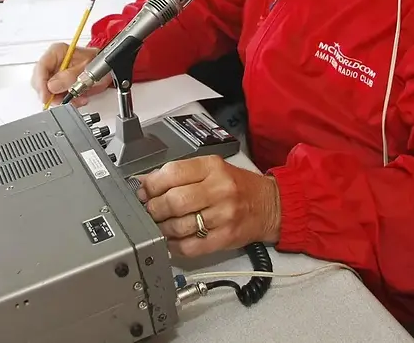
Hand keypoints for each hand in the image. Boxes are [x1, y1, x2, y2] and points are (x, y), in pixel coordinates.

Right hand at [30, 43, 110, 105]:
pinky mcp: (59, 84)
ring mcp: (55, 74)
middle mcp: (54, 62)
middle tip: (63, 99)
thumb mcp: (86, 67)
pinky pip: (56, 96)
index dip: (41, 83)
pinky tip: (77, 99)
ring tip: (77, 99)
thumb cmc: (98, 61)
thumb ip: (69, 76)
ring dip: (61, 99)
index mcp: (57, 51)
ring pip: (47, 91)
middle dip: (52, 94)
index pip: (41, 67)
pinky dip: (66, 100)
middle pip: (41, 81)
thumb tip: (52, 86)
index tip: (46, 96)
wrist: (107, 68)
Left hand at [136, 155, 280, 257]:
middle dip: (154, 209)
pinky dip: (174, 246)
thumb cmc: (237, 187)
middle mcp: (219, 189)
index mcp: (212, 167)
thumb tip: (144, 182)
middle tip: (150, 211)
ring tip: (160, 226)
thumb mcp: (211, 170)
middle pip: (174, 201)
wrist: (270, 205)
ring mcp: (223, 215)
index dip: (151, 185)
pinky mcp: (225, 238)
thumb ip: (180, 174)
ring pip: (179, 226)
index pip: (172, 173)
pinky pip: (190, 247)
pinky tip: (171, 241)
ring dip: (162, 229)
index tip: (143, 192)